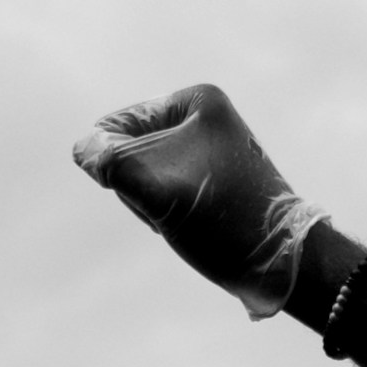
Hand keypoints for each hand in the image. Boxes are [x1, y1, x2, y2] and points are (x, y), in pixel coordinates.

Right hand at [72, 83, 329, 318]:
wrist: (283, 266)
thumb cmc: (222, 221)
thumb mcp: (155, 188)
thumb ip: (109, 162)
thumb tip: (83, 149)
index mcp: (197, 100)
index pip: (115, 129)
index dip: (121, 169)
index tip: (163, 190)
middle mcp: (208, 117)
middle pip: (132, 153)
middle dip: (141, 189)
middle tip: (178, 210)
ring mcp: (213, 150)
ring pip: (147, 179)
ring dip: (154, 206)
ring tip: (189, 220)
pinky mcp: (217, 181)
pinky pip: (168, 194)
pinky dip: (170, 215)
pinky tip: (194, 227)